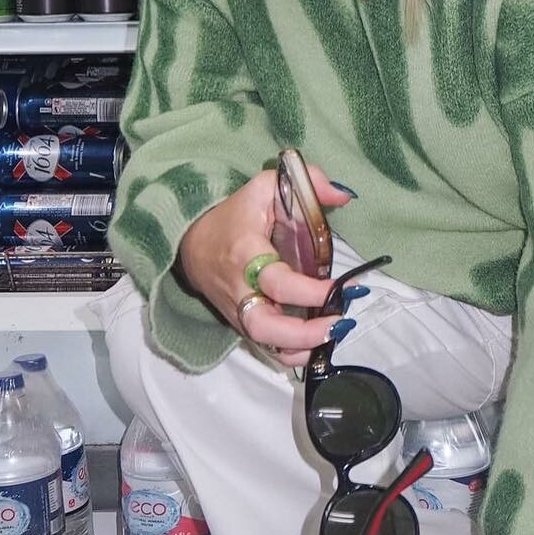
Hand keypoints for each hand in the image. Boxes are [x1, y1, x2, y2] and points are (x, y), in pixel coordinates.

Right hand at [177, 162, 355, 368]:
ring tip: (333, 336)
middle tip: (339, 324)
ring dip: (300, 348)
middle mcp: (239, 290)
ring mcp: (237, 311)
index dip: (311, 291)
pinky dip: (290, 352)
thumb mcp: (265, 187)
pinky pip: (264, 346)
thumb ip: (307, 183)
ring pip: (264, 343)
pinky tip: (317, 343)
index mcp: (246, 255)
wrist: (189, 240)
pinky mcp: (239, 323)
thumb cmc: (233, 215)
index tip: (342, 288)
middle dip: (304, 334)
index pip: (278, 282)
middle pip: (264, 326)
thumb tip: (344, 195)